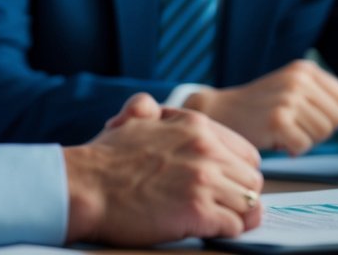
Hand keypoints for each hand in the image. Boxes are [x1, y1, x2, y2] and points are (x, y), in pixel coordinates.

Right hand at [63, 93, 262, 244]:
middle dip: (242, 196)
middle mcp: (206, 149)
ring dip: (237, 216)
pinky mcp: (197, 211)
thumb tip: (148, 105)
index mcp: (197, 125)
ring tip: (219, 220)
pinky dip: (226, 232)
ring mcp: (204, 180)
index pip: (247, 153)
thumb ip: (148, 107)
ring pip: (249, 203)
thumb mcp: (132, 119)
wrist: (85, 186)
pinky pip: (234, 226)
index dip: (240, 173)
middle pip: (252, 179)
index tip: (230, 185)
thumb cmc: (105, 158)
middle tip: (228, 208)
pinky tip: (209, 230)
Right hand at [185, 59, 337, 154]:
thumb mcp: (294, 88)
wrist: (222, 111)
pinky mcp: (277, 121)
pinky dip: (292, 149)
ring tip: (284, 130)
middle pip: (336, 119)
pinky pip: (304, 146)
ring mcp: (288, 100)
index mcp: (306, 69)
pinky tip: (277, 139)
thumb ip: (325, 95)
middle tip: (293, 125)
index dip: (330, 116)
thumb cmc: (263, 105)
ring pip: (322, 135)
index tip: (308, 117)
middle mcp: (299, 80)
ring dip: (305, 140)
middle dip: (319, 130)